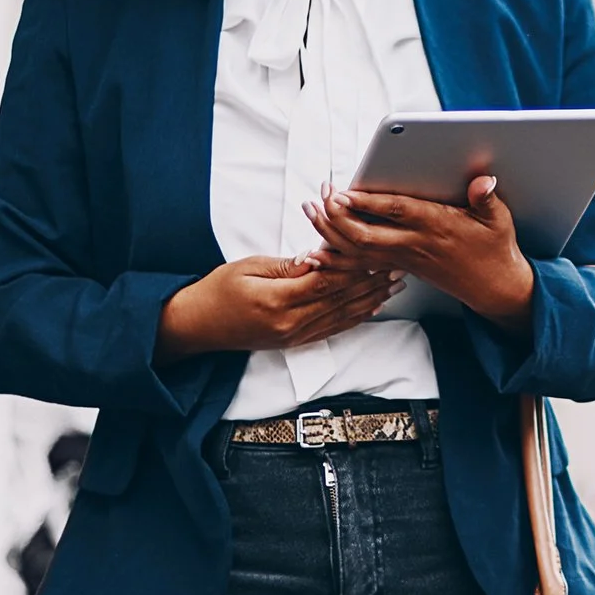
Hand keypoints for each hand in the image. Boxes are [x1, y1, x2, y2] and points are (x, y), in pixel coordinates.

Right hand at [155, 254, 400, 362]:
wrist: (197, 327)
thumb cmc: (217, 291)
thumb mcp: (248, 267)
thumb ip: (286, 265)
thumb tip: (318, 257)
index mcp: (278, 301)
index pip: (326, 281)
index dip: (355, 266)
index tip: (376, 251)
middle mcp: (291, 323)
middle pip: (341, 299)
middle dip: (372, 281)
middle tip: (397, 265)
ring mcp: (294, 336)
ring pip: (342, 316)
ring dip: (371, 299)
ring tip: (394, 284)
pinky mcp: (295, 342)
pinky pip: (332, 329)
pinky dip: (355, 317)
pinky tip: (372, 307)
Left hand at [303, 174, 536, 334]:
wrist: (493, 286)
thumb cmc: (494, 248)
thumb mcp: (498, 219)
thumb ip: (486, 198)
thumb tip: (484, 179)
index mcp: (436, 226)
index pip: (397, 213)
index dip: (368, 204)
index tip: (343, 192)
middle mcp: (415, 245)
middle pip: (366, 236)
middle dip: (337, 218)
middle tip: (319, 198)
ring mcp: (404, 259)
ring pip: (357, 252)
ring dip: (330, 233)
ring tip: (312, 211)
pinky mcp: (399, 267)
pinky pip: (360, 266)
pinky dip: (337, 259)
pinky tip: (317, 251)